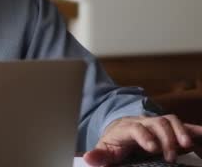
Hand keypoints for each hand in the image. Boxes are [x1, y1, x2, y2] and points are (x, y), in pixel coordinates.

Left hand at [84, 115, 201, 165]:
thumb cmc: (114, 144)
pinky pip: (184, 126)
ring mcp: (157, 124)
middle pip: (157, 122)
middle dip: (165, 137)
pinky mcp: (169, 129)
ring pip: (170, 120)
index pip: (136, 127)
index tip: (152, 148)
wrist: (121, 132)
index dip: (144, 135)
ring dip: (180, 131)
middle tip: (169, 156)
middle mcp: (143, 122)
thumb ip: (99, 155)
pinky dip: (195, 130)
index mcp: (127, 128)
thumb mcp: (105, 150)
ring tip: (186, 146)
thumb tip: (88, 158)